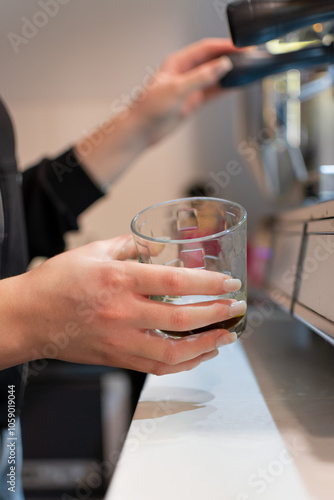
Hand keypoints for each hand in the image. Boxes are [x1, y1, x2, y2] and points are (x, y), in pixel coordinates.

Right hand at [3, 236, 244, 373]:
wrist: (30, 316)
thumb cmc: (58, 282)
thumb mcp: (94, 250)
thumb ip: (131, 246)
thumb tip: (158, 248)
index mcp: (119, 279)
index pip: (175, 281)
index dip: (209, 282)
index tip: (230, 283)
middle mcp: (123, 311)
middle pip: (182, 318)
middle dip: (217, 313)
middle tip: (237, 308)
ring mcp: (120, 339)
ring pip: (173, 351)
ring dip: (207, 345)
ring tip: (227, 336)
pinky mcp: (116, 357)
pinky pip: (157, 366)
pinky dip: (183, 362)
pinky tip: (198, 354)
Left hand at [133, 38, 236, 144]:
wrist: (141, 131)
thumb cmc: (149, 108)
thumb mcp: (177, 89)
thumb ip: (201, 77)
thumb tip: (221, 66)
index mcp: (177, 63)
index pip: (205, 49)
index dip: (223, 46)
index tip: (239, 47)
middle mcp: (184, 73)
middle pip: (211, 61)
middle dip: (228, 58)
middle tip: (246, 57)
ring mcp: (189, 88)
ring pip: (214, 77)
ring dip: (228, 74)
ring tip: (245, 70)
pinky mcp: (192, 102)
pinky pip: (212, 92)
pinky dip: (224, 89)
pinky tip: (235, 86)